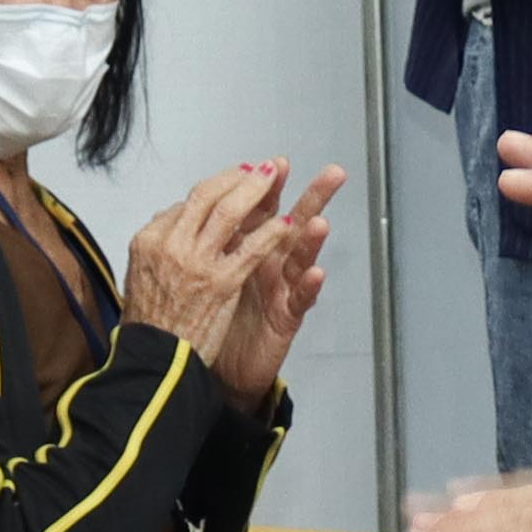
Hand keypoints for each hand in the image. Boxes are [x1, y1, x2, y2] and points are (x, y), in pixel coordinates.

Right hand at [112, 167, 278, 348]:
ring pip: (229, 214)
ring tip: (276, 175)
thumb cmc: (149, 323)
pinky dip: (271, 233)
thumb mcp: (140, 273)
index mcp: (149, 240)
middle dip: (237, 177)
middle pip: (207, 197)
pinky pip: (250, 250)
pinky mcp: (220, 284)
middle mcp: (170, 245)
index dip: (217, 187)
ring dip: (256, 190)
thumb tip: (170, 216)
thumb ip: (160, 243)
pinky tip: (287, 223)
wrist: (154, 362)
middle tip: (260, 167)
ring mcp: (196, 263)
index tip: (236, 180)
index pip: (187, 203)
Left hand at [196, 166, 341, 398]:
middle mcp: (270, 265)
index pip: (262, 211)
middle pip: (293, 225)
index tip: (276, 163)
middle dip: (314, 198)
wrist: (217, 368)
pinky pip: (300, 301)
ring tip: (321, 222)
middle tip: (334, 174)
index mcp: (249, 250)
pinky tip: (316, 272)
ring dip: (313, 240)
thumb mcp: (208, 272)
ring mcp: (281, 291)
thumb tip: (197, 206)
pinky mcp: (285, 319)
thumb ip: (212, 241)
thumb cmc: (212, 320)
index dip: (269, 188)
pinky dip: (309, 287)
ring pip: (301, 259)